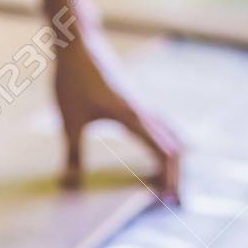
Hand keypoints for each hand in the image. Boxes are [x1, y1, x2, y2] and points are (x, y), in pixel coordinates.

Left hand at [54, 29, 181, 203]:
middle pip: (175, 148)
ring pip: (171, 136)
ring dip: (175, 161)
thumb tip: (68, 185)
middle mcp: (144, 112)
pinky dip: (166, 146)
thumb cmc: (72, 80)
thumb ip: (72, 154)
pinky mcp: (136, 102)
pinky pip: (161, 128)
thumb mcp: (69, 121)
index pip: (162, 153)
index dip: (168, 178)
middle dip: (178, 176)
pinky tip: (161, 158)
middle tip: (177, 203)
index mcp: (132, 118)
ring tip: (172, 185)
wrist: (78, 44)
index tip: (167, 201)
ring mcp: (143, 106)